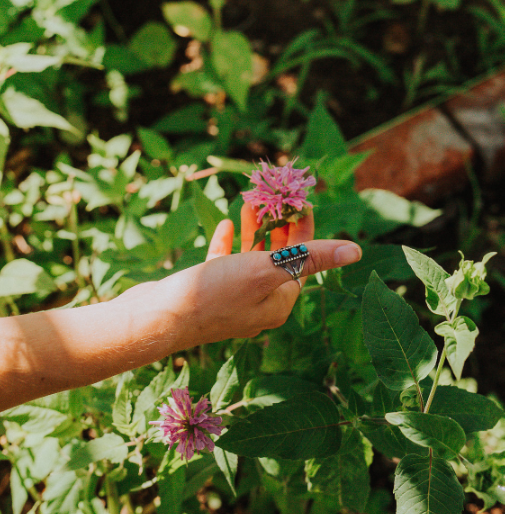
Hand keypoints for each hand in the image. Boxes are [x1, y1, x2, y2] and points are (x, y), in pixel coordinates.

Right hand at [152, 202, 361, 349]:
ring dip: (253, 230)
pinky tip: (226, 225)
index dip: (304, 228)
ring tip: (249, 204)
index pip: (303, 259)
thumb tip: (355, 251)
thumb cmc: (213, 294)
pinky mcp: (208, 293)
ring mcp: (232, 300)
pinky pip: (225, 265)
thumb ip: (309, 258)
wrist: (158, 318)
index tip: (300, 199)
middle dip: (277, 226)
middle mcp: (260, 304)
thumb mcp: (265, 270)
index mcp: (279, 302)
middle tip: (274, 196)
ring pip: (251, 259)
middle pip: (278, 258)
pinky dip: (228, 243)